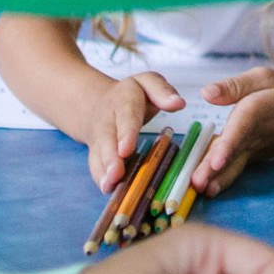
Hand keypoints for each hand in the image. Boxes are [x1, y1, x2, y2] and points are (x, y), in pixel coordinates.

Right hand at [85, 72, 184, 192]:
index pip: (125, 116)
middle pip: (108, 138)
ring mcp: (99, 137)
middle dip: (111, 157)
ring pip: (99, 154)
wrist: (98, 102)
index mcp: (123, 100)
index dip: (125, 134)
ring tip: (109, 186)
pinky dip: (99, 177)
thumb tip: (178, 103)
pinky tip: (107, 190)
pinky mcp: (96, 152)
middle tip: (116, 174)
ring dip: (104, 171)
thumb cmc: (132, 95)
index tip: (127, 149)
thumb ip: (162, 91)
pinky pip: (95, 164)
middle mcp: (108, 119)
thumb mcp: (148, 83)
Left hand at [192, 68, 273, 198]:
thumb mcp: (263, 78)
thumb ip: (234, 86)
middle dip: (214, 169)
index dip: (228, 146)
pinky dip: (222, 180)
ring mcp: (253, 150)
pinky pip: (235, 169)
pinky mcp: (250, 158)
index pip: (241, 129)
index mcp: (256, 111)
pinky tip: (209, 191)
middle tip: (196, 183)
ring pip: (233, 165)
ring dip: (217, 179)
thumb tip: (206, 93)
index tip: (215, 162)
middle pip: (233, 153)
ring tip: (200, 190)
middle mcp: (254, 135)